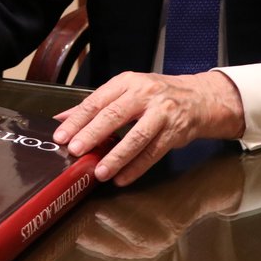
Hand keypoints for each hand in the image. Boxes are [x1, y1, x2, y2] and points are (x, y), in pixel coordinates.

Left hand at [52, 70, 244, 186]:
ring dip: (116, 156)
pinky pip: (153, 152)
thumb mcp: (127, 91)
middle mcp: (145, 94)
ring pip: (136, 136)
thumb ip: (96, 105)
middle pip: (114, 115)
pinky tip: (122, 178)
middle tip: (75, 151)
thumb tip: (62, 119)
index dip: (78, 119)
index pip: (97, 100)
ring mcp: (162, 112)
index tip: (61, 135)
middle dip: (92, 135)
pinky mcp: (175, 131)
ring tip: (99, 172)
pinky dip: (136, 167)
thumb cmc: (157, 95)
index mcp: (127, 82)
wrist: (199, 98)